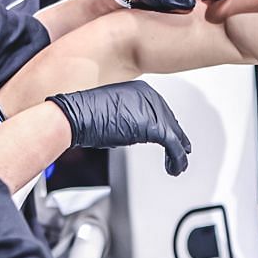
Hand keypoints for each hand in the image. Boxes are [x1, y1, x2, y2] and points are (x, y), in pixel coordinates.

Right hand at [47, 80, 190, 174]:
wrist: (75, 116)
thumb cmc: (84, 115)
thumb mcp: (110, 111)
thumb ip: (126, 117)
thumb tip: (133, 131)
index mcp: (138, 89)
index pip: (160, 110)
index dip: (168, 127)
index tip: (174, 138)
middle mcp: (148, 96)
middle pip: (170, 121)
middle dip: (177, 140)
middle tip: (182, 154)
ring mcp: (151, 110)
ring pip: (174, 133)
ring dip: (178, 154)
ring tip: (178, 166)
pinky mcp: (152, 126)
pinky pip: (172, 144)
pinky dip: (177, 158)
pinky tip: (175, 167)